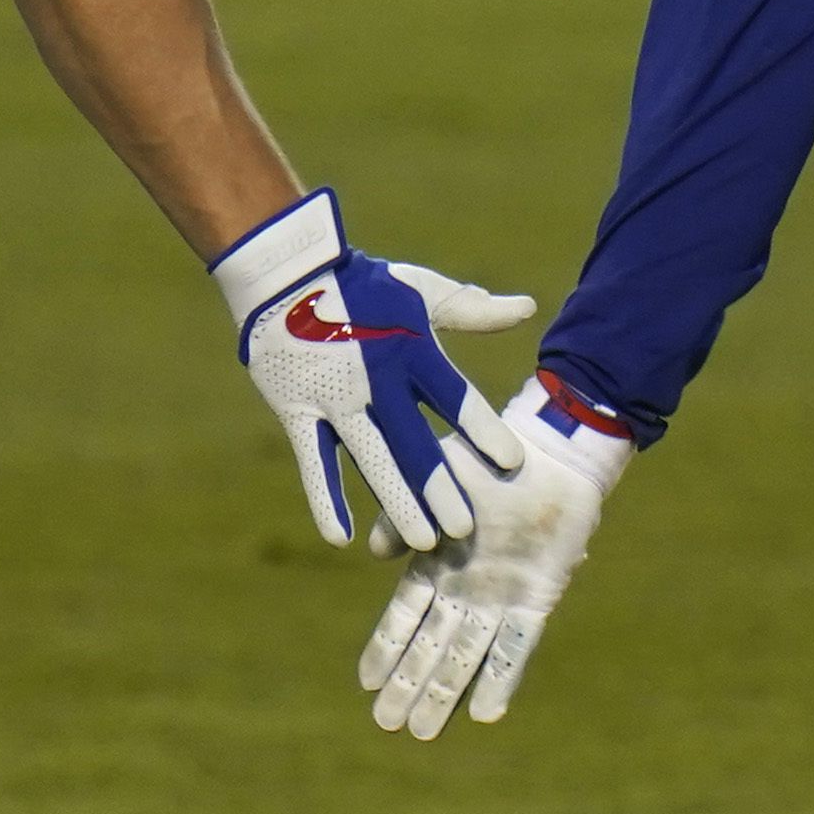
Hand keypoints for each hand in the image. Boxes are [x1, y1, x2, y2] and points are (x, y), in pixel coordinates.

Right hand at [212, 189, 530, 551]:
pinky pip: (314, 462)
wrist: (285, 272)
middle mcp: (376, 379)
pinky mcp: (297, 411)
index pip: (455, 397)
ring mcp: (334, 399)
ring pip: (370, 460)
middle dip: (440, 488)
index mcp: (411, 351)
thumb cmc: (364, 283)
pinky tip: (341, 538)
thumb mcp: (422, 291)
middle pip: (413, 443)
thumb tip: (528, 308)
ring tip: (423, 541)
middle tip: (465, 530)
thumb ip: (473, 310)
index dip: (482, 429)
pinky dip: (325, 499)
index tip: (511, 463)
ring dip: (396, 502)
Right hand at [360, 382, 635, 736]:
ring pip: (466, 655)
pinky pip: (517, 645)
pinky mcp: (536, 597)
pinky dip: (501, 679)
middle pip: (431, 648)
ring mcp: (500, 597)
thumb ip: (404, 515)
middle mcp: (466, 589)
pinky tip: (485, 714)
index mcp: (437, 562)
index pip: (405, 616)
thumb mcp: (433, 480)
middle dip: (408, 686)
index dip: (385, 649)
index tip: (364, 684)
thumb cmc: (489, 458)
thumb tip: (375, 553)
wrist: (553, 453)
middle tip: (386, 725)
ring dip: (445, 693)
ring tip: (424, 732)